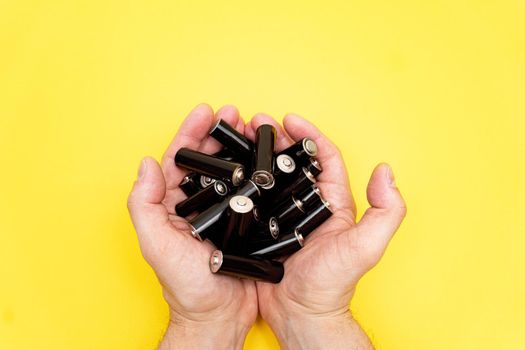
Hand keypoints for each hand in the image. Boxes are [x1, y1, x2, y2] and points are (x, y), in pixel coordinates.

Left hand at [127, 104, 257, 349]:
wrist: (218, 316)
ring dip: (243, 149)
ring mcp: (224, 213)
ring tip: (255, 130)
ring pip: (233, 172)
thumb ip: (145, 205)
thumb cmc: (185, 286)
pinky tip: (270, 161)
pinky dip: (260, 174)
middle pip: (210, 161)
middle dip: (222, 134)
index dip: (192, 133)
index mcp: (174, 205)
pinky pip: (253, 192)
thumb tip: (147, 164)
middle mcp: (199, 205)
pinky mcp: (246, 223)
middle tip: (237, 114)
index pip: (181, 160)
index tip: (206, 111)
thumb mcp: (157, 245)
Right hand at [245, 113, 406, 348]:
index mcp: (333, 202)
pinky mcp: (262, 229)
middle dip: (276, 139)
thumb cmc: (332, 284)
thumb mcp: (366, 247)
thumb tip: (386, 171)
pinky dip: (242, 183)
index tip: (290, 119)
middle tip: (256, 123)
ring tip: (239, 139)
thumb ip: (385, 211)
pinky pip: (252, 200)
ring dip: (257, 156)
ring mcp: (283, 216)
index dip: (309, 135)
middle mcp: (308, 205)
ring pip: (270, 177)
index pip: (323, 158)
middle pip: (292, 162)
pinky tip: (229, 173)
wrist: (301, 314)